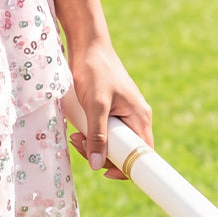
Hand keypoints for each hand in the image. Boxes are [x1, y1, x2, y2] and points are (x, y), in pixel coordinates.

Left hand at [67, 36, 151, 179]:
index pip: (142, 155)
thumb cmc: (95, 70)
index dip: (126, 169)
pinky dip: (90, 133)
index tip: (103, 172)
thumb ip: (97, 134)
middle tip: (80, 144)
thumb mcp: (95, 104)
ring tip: (75, 135)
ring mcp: (123, 114)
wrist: (87, 44)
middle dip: (102, 154)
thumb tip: (97, 165)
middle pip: (124, 151)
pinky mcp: (110, 109)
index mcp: (140, 118)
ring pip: (112, 142)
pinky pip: (104, 131)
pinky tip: (77, 128)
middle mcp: (135, 118)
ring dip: (93, 144)